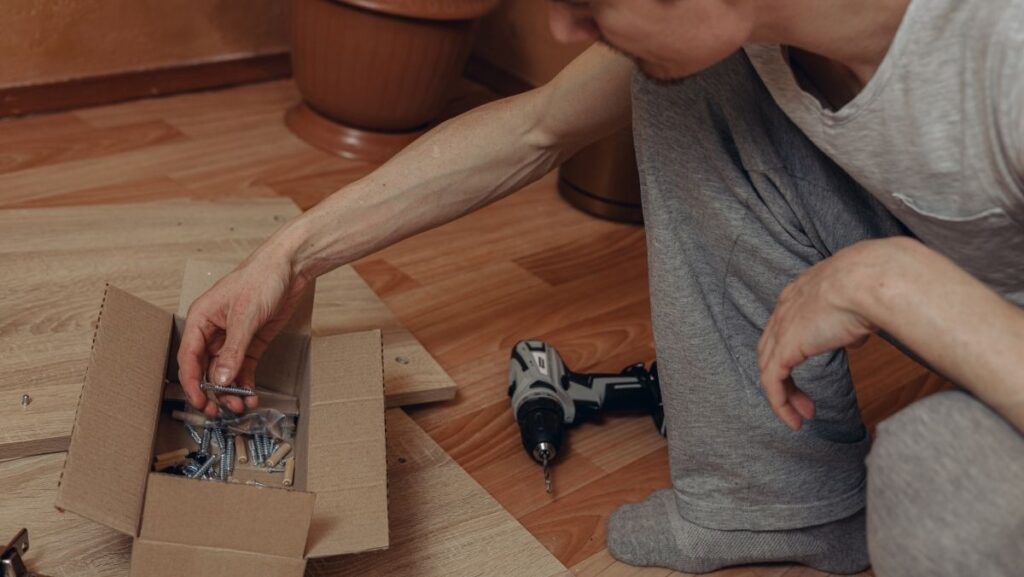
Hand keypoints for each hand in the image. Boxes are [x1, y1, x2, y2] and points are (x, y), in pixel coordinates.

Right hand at [176, 250, 310, 416]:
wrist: (291, 268)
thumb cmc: (261, 279)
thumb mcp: (245, 316)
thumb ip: (233, 350)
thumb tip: (221, 379)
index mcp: (200, 319)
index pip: (189, 357)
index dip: (191, 382)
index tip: (199, 402)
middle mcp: (213, 331)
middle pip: (206, 369)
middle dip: (212, 392)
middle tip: (221, 411)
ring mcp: (232, 338)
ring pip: (225, 372)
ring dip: (231, 391)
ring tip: (242, 405)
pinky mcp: (251, 343)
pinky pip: (243, 368)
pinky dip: (246, 383)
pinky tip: (251, 395)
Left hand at [757, 242, 883, 429]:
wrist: (868, 278)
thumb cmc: (874, 283)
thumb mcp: (861, 300)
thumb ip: (852, 319)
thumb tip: (856, 335)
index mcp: (800, 293)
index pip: (785, 326)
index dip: (794, 351)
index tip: (812, 368)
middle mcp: (784, 309)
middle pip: (771, 349)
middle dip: (784, 377)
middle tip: (805, 401)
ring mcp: (781, 328)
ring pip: (769, 369)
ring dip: (784, 395)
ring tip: (802, 415)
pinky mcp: (784, 349)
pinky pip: (772, 383)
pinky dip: (780, 404)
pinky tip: (795, 420)